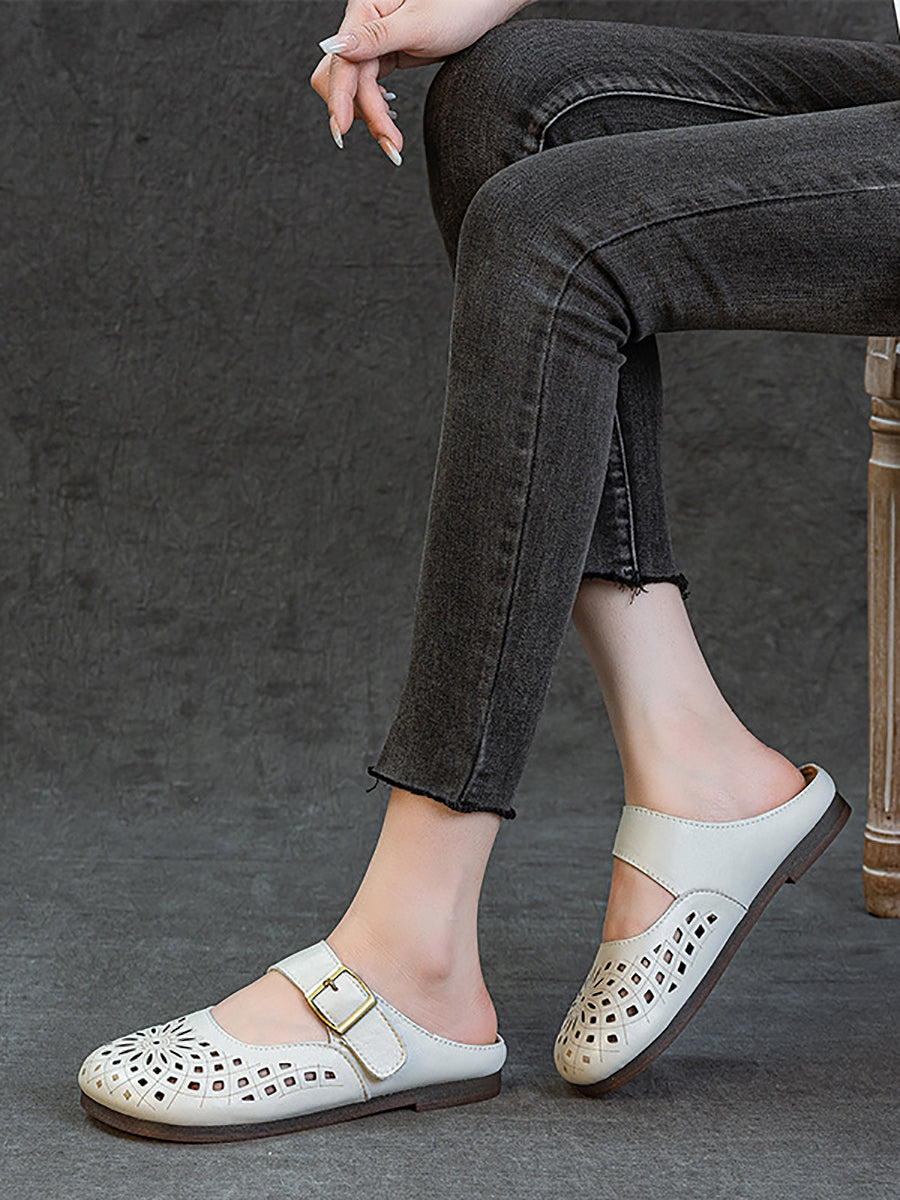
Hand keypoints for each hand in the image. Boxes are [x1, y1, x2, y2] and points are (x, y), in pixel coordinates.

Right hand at [309, 0, 532, 163]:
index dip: (340, 98)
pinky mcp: (387, 54)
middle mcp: (364, 23)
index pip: (342, 62)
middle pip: (345, 79)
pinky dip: (377, 106)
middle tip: (391, 145)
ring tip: (394, 142)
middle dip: (365, 114)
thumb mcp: (418, 24)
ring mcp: (374, 41)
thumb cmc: (461, 4)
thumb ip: (375, 37)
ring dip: (372, 116)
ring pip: (357, 87)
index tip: (342, 131)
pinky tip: (390, 118)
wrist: (487, 2)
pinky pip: (369, 85)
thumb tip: (334, 48)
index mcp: (365, 8)